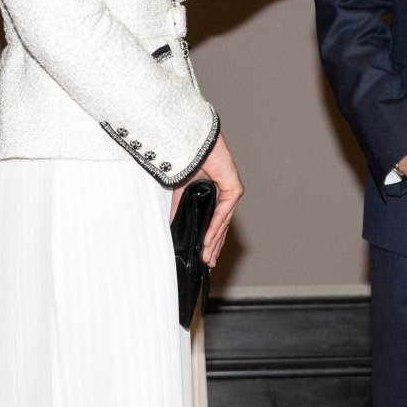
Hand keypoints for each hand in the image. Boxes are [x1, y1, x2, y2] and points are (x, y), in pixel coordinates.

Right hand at [169, 133, 242, 269]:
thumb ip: (179, 208)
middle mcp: (226, 195)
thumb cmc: (190, 159)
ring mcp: (232, 193)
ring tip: (207, 257)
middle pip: (221, 226)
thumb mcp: (181, 190)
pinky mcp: (234, 190)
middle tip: (207, 263)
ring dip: (214, 242)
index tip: (204, 254)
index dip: (210, 239)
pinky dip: (215, 228)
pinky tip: (209, 241)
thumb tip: (172, 225)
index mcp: (215, 194)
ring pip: (223, 223)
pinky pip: (223, 214)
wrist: (194, 143)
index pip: (215, 222)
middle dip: (214, 246)